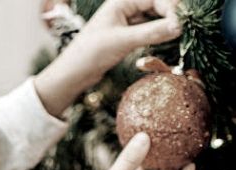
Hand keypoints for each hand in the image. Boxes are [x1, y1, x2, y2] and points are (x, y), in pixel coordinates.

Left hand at [35, 0, 181, 116]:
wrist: (73, 73)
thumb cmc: (89, 54)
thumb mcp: (122, 41)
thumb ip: (152, 32)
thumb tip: (180, 26)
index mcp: (122, 0)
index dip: (173, 10)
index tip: (183, 26)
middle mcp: (126, 5)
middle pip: (160, 4)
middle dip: (174, 15)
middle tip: (187, 30)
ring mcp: (128, 19)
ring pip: (157, 16)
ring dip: (168, 24)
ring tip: (181, 35)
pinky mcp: (129, 32)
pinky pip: (152, 28)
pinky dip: (161, 32)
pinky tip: (168, 39)